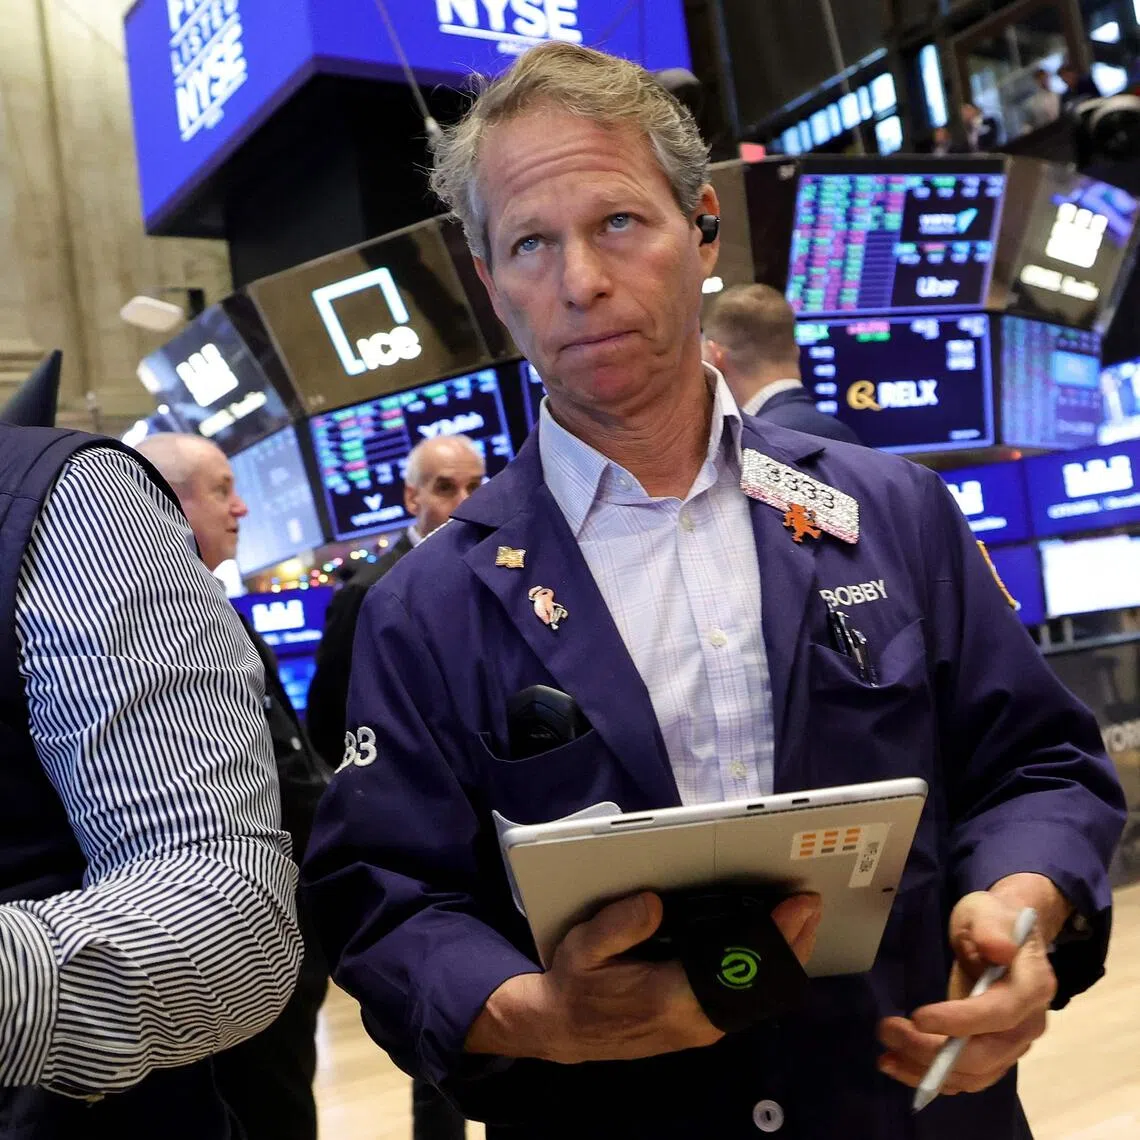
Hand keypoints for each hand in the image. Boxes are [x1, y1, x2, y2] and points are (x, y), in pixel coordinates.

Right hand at [467, 891, 821, 1063]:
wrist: (565, 1029)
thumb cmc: (576, 983)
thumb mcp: (583, 945)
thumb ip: (618, 924)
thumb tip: (656, 902)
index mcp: (669, 996)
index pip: (737, 969)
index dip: (773, 938)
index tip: (797, 906)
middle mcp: (695, 1020)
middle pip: (759, 986)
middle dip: (790, 943)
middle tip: (810, 904)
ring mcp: (701, 1029)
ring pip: (757, 997)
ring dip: (782, 958)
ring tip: (801, 920)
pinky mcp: (701, 1027)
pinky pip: (745, 1001)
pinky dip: (765, 972)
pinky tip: (772, 947)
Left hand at [877, 890, 1056, 1095]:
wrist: (1003, 936)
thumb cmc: (992, 920)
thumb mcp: (988, 912)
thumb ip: (991, 929)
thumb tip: (1000, 949)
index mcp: (1033, 987)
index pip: (1000, 1013)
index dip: (961, 1021)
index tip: (918, 1017)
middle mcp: (1028, 1024)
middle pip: (984, 1054)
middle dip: (932, 1050)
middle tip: (888, 1031)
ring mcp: (1013, 1045)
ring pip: (974, 1074)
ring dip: (926, 1071)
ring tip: (885, 1057)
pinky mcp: (995, 1055)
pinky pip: (966, 1077)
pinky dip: (932, 1078)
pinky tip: (898, 1066)